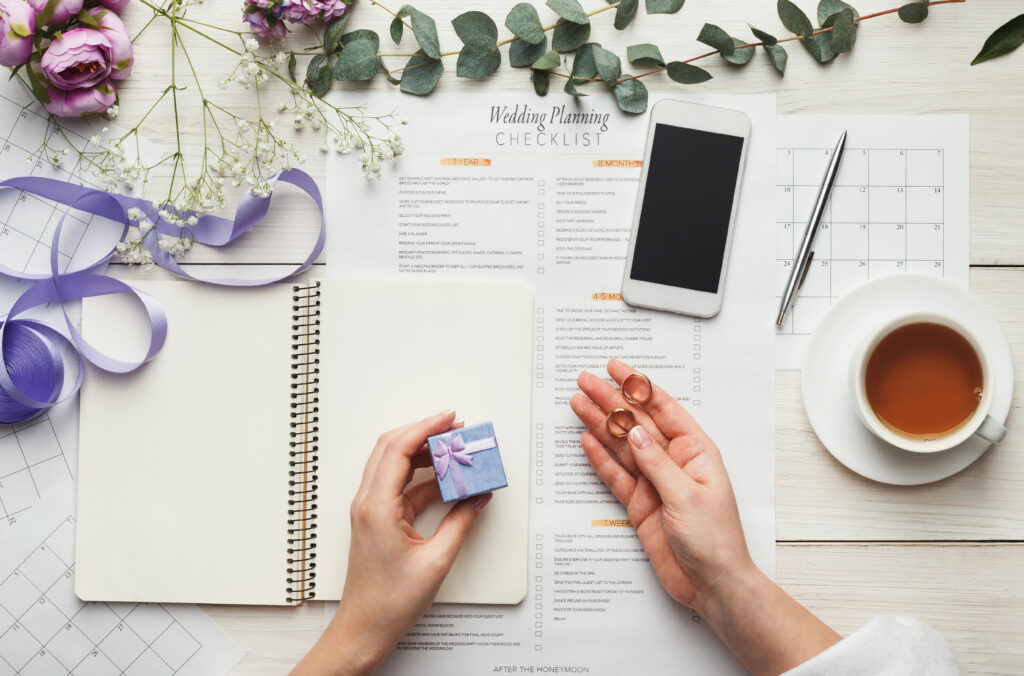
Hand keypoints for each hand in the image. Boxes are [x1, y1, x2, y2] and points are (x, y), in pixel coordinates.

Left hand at [292, 410, 490, 675]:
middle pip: (393, 449)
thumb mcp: (436, 561)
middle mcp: (368, 502)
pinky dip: (425, 478)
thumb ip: (460, 523)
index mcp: (377, 507)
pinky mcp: (378, 519)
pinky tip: (449, 482)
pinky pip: (402, 486)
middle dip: (425, 433)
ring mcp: (371, 510)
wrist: (364, 628)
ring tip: (455, 451)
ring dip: (424, 454)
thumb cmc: (389, 602)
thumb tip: (478, 497)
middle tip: (456, 429)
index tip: (449, 418)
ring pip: (396, 465)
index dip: (424, 428)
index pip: (397, 450)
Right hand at [570, 358, 752, 609]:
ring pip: (622, 446)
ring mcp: (655, 482)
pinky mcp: (640, 503)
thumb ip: (656, 462)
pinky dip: (600, 458)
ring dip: (599, 424)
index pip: (662, 408)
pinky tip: (587, 440)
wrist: (711, 583)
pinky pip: (616, 475)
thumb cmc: (716, 540)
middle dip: (610, 400)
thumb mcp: (686, 496)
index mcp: (695, 451)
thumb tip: (634, 432)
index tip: (615, 368)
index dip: (637, 386)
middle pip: (636, 423)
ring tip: (577, 404)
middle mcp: (674, 462)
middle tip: (585, 381)